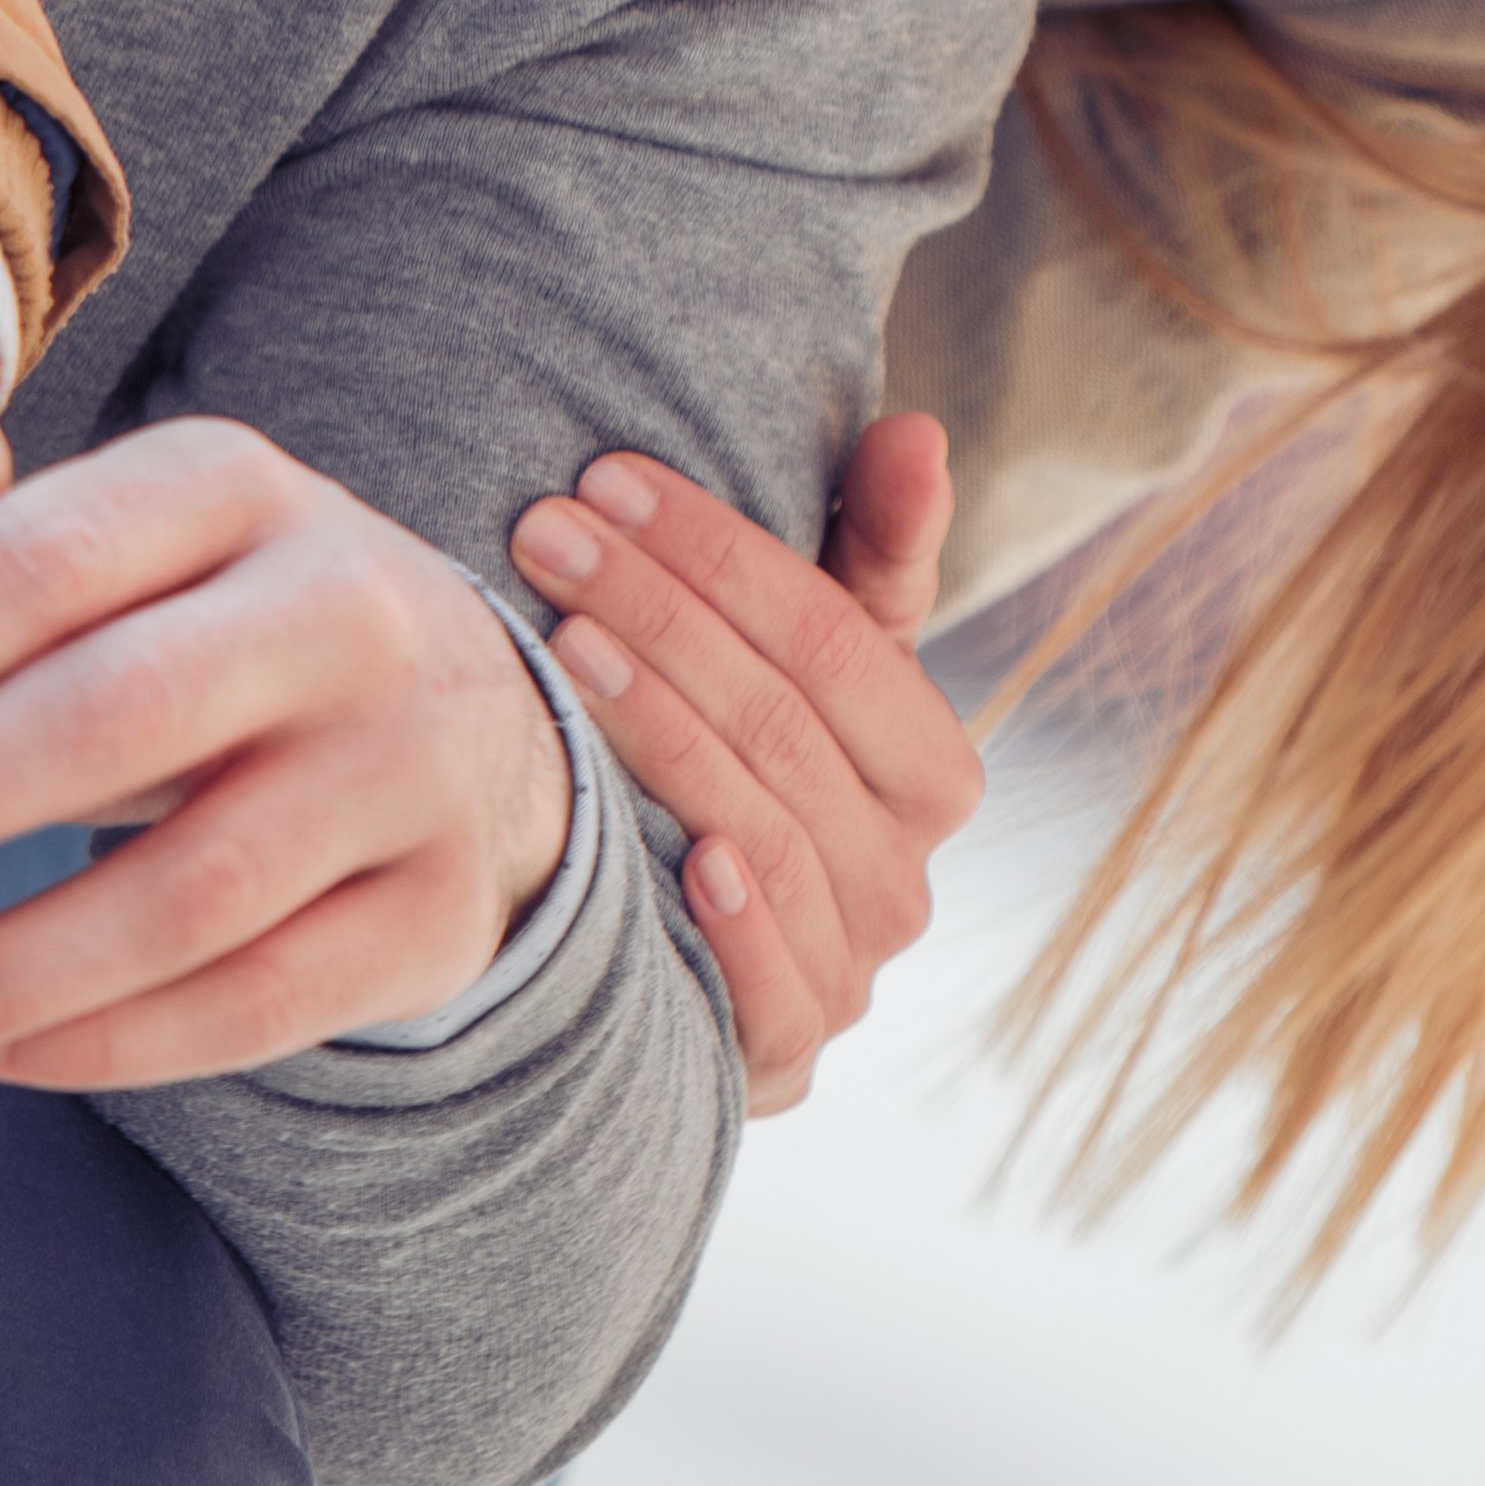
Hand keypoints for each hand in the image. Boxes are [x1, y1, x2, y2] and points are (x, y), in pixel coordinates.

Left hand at [0, 417, 574, 1090]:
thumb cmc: (226, 630)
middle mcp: (344, 612)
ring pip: (189, 893)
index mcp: (239, 488)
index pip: (40, 563)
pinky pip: (253, 1003)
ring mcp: (408, 768)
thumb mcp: (138, 562)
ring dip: (0, 970)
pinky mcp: (437, 911)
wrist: (473, 707)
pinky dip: (104, 1043)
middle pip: (112, 716)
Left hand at [507, 411, 975, 1112]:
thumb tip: (915, 429)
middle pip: (782, 723)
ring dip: (660, 730)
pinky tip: (672, 850)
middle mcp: (908, 878)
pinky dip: (735, 923)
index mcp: (937, 770)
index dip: (722, 553)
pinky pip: (775, 992)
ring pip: (759, 830)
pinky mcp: (786, 1056)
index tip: (610, 480)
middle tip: (547, 534)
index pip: (838, 640)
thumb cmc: (763, 754)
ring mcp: (852, 973)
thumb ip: (877, 543)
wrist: (703, 949)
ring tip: (560, 643)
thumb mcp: (827, 652)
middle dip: (659, 613)